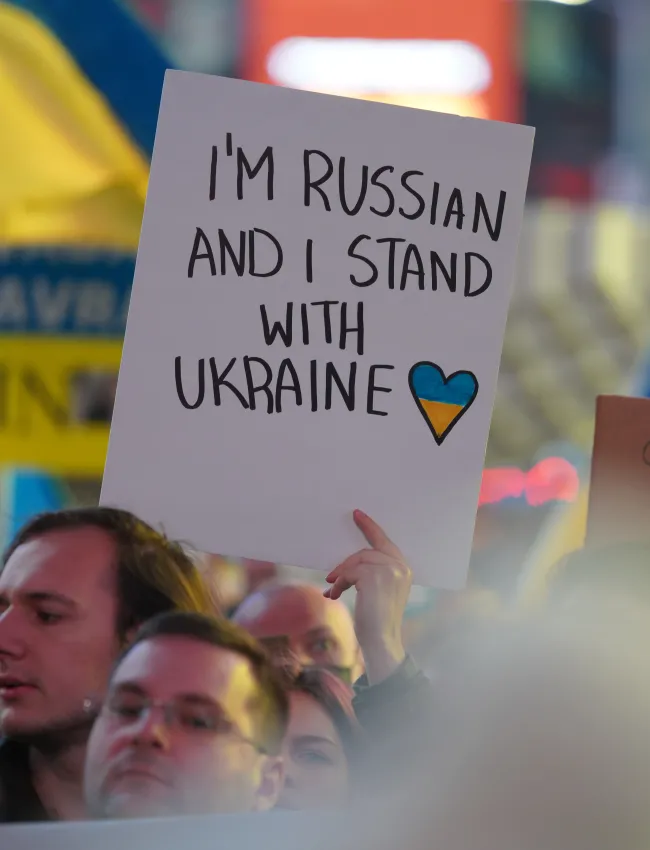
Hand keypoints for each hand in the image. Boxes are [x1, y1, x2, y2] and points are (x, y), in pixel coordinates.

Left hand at [324, 510, 411, 684]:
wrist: (381, 640)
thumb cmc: (378, 619)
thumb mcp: (380, 591)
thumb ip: (373, 572)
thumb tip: (348, 565)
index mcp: (404, 568)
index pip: (385, 542)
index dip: (370, 527)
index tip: (357, 514)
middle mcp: (399, 566)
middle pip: (366, 551)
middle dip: (347, 563)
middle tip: (331, 575)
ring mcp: (388, 570)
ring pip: (356, 561)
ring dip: (341, 575)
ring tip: (334, 589)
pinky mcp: (373, 577)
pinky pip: (350, 572)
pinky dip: (339, 583)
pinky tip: (335, 595)